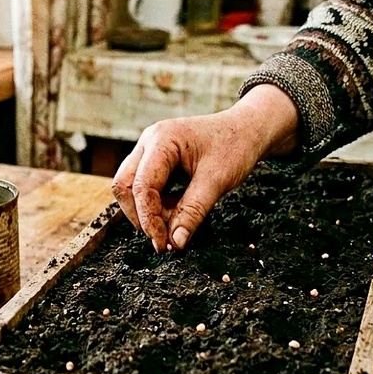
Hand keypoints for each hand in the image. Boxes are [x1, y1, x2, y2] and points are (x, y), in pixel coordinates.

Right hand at [111, 84, 297, 251]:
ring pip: (131, 188)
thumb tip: (175, 242)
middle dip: (141, 216)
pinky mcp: (155, 161)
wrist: (248, 129)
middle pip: (124, 186)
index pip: (142, 186)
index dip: (148, 218)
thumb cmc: (235, 145)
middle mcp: (149, 142)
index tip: (162, 243)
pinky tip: (177, 212)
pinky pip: (144, 187)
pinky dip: (156, 205)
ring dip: (148, 212)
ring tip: (176, 223)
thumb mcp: (217, 181)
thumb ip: (193, 212)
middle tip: (164, 239)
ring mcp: (150, 150)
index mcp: (162, 140)